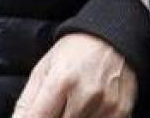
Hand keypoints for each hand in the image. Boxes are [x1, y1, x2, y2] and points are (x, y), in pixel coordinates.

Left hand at [13, 32, 136, 117]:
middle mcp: (85, 95)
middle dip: (53, 117)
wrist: (112, 38)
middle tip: (56, 107)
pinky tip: (86, 110)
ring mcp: (106, 106)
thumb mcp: (43, 69)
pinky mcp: (122, 113)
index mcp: (61, 80)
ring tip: (69, 106)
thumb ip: (27, 102)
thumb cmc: (74, 52)